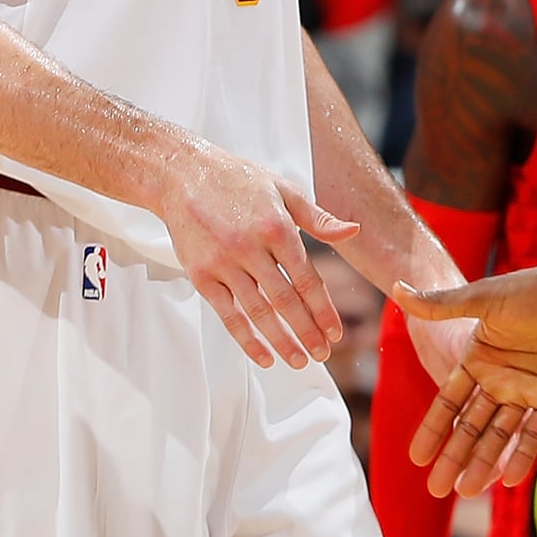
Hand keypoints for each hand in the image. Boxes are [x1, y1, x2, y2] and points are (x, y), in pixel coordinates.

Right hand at [156, 141, 361, 369]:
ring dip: (280, 341)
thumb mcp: (284, 190)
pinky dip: (246, 339)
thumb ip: (318, 218)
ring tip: (298, 361)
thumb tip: (353, 231)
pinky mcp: (201, 275)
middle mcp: (251, 247)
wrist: (183, 175)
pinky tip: (263, 356)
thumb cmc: (239, 181)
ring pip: (258, 312)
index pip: (307, 278)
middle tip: (322, 354)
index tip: (336, 333)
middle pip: (285, 300)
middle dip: (307, 331)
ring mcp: (224, 263)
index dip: (323, 309)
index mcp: (277, 227)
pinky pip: (228, 315)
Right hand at [394, 248, 536, 497]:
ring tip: (465, 491)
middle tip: (435, 489)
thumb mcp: (486, 299)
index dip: (434, 429)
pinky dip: (522, 455)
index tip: (416, 458)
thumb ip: (443, 305)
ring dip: (483, 463)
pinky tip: (508, 479)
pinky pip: (535, 433)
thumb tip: (397, 289)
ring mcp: (529, 391)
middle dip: (453, 456)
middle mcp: (501, 378)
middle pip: (471, 425)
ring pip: (500, 435)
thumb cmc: (536, 289)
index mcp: (480, 357)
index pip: (449, 401)